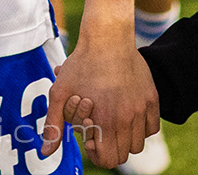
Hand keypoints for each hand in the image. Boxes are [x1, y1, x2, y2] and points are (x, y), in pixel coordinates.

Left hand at [40, 28, 152, 167]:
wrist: (107, 38)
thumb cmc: (81, 64)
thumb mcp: (59, 92)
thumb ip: (54, 125)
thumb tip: (45, 152)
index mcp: (105, 122)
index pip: (108, 159)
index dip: (96, 154)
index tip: (89, 139)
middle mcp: (127, 119)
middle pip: (124, 155)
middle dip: (110, 148)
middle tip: (99, 129)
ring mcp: (141, 109)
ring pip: (139, 144)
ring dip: (125, 139)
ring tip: (112, 122)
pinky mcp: (152, 99)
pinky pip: (152, 128)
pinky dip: (141, 128)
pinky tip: (127, 115)